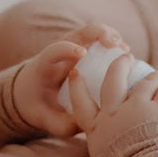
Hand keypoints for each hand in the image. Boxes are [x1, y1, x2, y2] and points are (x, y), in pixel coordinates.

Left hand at [14, 23, 128, 137]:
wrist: (31, 96)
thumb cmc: (38, 107)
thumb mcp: (46, 120)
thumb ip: (62, 124)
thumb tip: (88, 124)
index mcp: (44, 67)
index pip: (54, 51)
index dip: (67, 49)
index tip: (82, 54)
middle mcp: (60, 52)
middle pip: (79, 32)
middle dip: (98, 33)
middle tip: (115, 46)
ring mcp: (73, 48)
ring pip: (92, 33)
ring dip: (110, 36)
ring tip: (125, 51)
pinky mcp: (85, 51)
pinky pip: (100, 41)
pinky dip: (114, 43)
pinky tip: (126, 55)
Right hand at [68, 52, 157, 145]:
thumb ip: (106, 151)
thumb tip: (109, 155)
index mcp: (96, 130)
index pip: (80, 103)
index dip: (77, 86)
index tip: (75, 72)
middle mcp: (113, 115)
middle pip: (113, 80)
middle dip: (119, 65)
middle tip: (125, 58)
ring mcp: (136, 109)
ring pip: (144, 81)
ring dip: (154, 76)